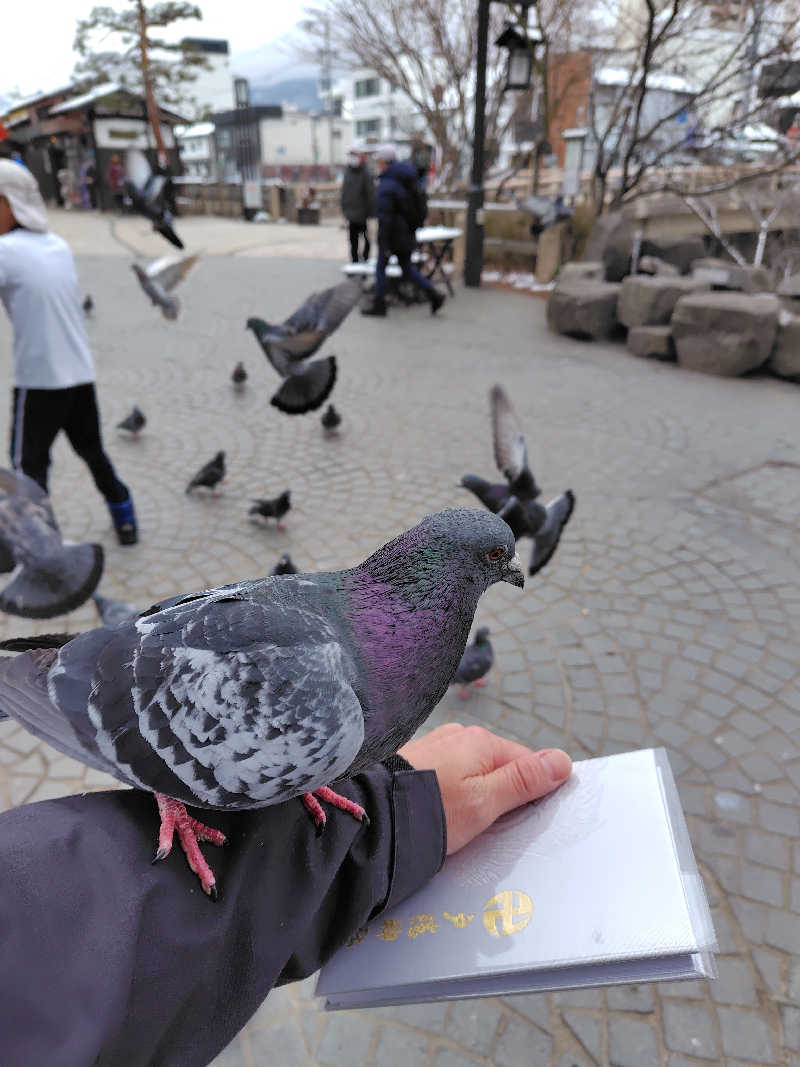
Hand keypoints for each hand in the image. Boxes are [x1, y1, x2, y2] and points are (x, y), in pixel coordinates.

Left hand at [399, 723, 571, 854]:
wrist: (374, 816)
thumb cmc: (430, 811)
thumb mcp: (486, 802)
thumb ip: (523, 781)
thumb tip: (561, 760)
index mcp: (482, 741)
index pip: (526, 763)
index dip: (532, 791)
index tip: (524, 818)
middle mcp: (459, 734)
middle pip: (499, 765)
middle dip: (501, 792)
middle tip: (490, 826)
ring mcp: (437, 745)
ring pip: (473, 770)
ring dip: (475, 793)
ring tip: (462, 822)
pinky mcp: (417, 759)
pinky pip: (449, 773)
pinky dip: (452, 791)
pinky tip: (443, 811)